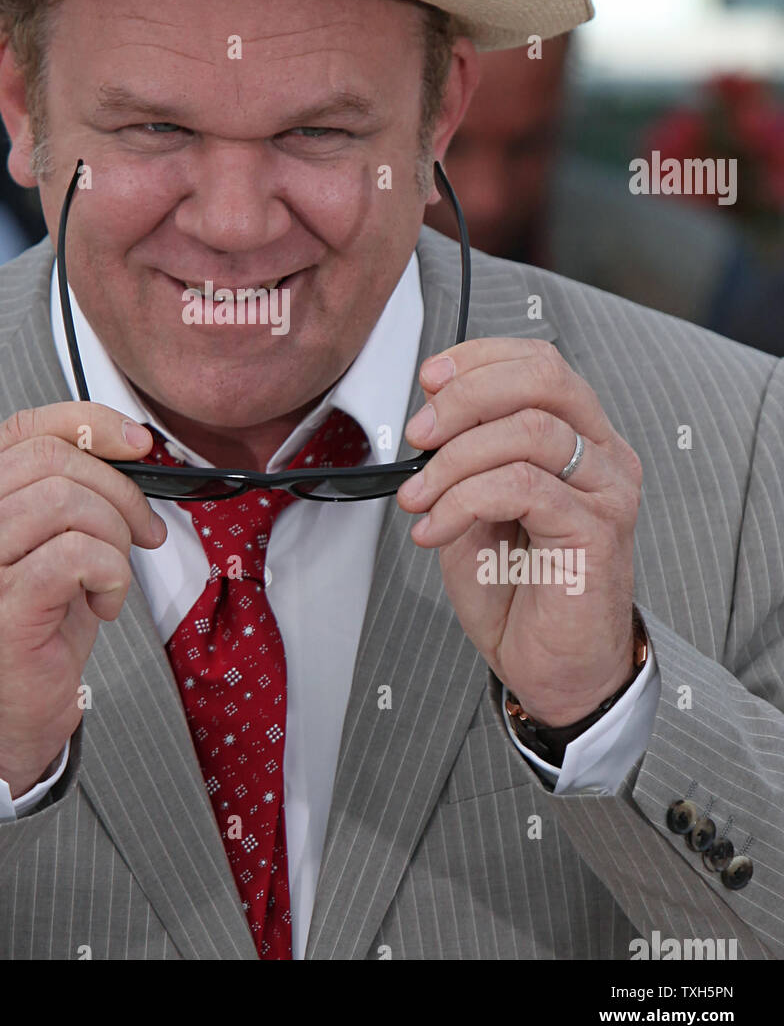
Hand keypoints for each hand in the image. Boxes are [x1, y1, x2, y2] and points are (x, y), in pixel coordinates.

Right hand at [0, 403, 165, 795]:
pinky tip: (103, 606)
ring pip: (67, 502)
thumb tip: (133, 445)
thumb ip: (64, 490)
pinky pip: (77, 555)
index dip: (90, 423)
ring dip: (114, 537)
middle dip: (119, 490)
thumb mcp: (41, 543)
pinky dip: (111, 575)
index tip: (139, 442)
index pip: (25, 428)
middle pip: (53, 460)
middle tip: (143, 534)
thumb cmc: (31, 626)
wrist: (0, 717)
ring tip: (111, 578)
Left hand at [397, 338, 642, 726]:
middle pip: (542, 380)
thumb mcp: (474, 502)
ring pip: (528, 431)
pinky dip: (463, 500)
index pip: (538, 363)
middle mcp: (603, 454)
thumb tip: (432, 410)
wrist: (550, 667)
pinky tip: (435, 530)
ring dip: (454, 460)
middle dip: (466, 396)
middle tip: (419, 434)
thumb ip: (465, 451)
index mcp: (578, 435)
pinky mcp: (597, 531)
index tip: (429, 379)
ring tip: (419, 499)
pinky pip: (522, 486)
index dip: (478, 358)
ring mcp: (606, 491)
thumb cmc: (517, 587)